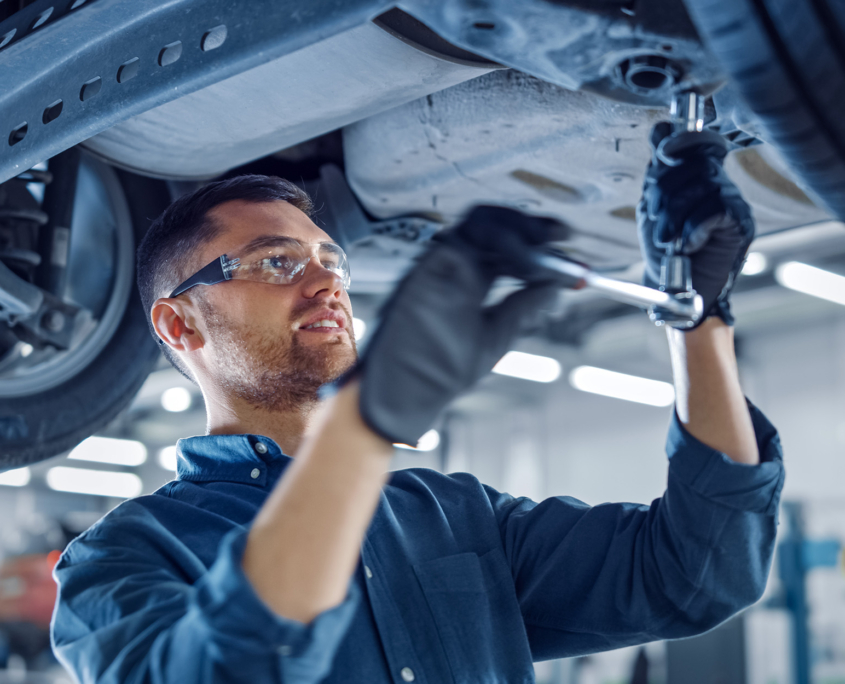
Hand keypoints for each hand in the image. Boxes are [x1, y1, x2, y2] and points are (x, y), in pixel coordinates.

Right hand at [348, 205, 574, 445]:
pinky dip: (498, 241)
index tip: (567, 242)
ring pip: (482, 222)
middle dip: (533, 227)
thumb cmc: (442, 370)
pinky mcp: (428, 267)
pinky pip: (465, 237)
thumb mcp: (497, 335)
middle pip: (497, 226)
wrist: (409, 390)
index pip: (507, 247)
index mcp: (472, 280)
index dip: (538, 241)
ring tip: (543, 251)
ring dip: (518, 231)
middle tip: (561, 235)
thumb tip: (557, 286)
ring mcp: (441, 265)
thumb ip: (524, 307)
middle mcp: (457, 267)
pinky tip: (522, 264)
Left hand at [637, 122, 754, 326]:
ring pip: (703, 184)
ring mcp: (731, 201)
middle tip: (655, 220)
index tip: (662, 155)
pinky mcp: (740, 222)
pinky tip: (686, 245)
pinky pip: (715, 209)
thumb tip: (661, 128)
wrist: (677, 291)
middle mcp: (717, 183)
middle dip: (664, 192)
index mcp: (695, 176)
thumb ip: (657, 173)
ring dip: (674, 215)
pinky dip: (693, 228)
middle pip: (693, 163)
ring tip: (666, 240)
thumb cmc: (665, 252)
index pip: (695, 141)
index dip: (679, 142)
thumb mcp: (653, 208)